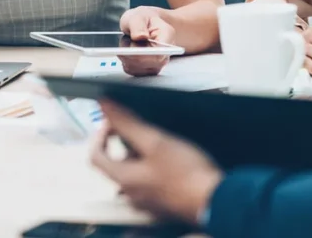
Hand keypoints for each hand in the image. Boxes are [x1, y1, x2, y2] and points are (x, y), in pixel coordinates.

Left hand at [91, 101, 222, 224]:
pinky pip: (151, 182)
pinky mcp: (163, 204)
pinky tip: (173, 158)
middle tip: (142, 128)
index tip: (113, 121)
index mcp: (124, 179)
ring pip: (135, 172)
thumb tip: (105, 106)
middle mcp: (132, 194)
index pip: (96, 155)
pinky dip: (155, 167)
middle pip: (116, 164)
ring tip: (161, 140)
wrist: (215, 201)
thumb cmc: (186, 173)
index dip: (100, 134)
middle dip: (125, 142)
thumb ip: (127, 123)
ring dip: (142, 154)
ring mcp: (148, 202)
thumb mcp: (155, 141)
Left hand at [119, 7, 174, 76]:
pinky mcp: (146, 70)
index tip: (130, 50)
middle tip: (125, 40)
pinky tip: (127, 50)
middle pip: (147, 64)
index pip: (160, 53)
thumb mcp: (138, 16)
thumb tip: (140, 37)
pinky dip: (124, 61)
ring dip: (126, 57)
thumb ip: (138, 25)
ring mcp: (157, 63)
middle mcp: (165, 53)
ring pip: (137, 68)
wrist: (145, 24)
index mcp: (167, 36)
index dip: (144, 55)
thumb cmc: (143, 19)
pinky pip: (131, 70)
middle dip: (130, 54)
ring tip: (128, 42)